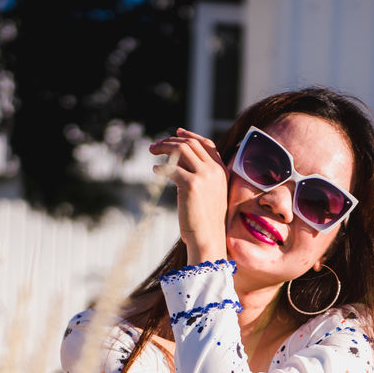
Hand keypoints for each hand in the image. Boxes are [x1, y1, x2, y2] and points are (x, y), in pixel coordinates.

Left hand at [149, 129, 229, 264]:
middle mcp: (215, 170)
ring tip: (152, 151)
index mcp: (222, 171)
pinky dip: (161, 168)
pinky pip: (172, 169)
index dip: (190, 135)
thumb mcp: (207, 194)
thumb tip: (176, 160)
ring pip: (181, 150)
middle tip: (155, 145)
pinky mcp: (191, 185)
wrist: (208, 240)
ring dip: (164, 147)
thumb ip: (198, 175)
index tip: (177, 132)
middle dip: (171, 141)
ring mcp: (204, 176)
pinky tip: (155, 171)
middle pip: (191, 144)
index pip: (206, 144)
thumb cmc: (204, 221)